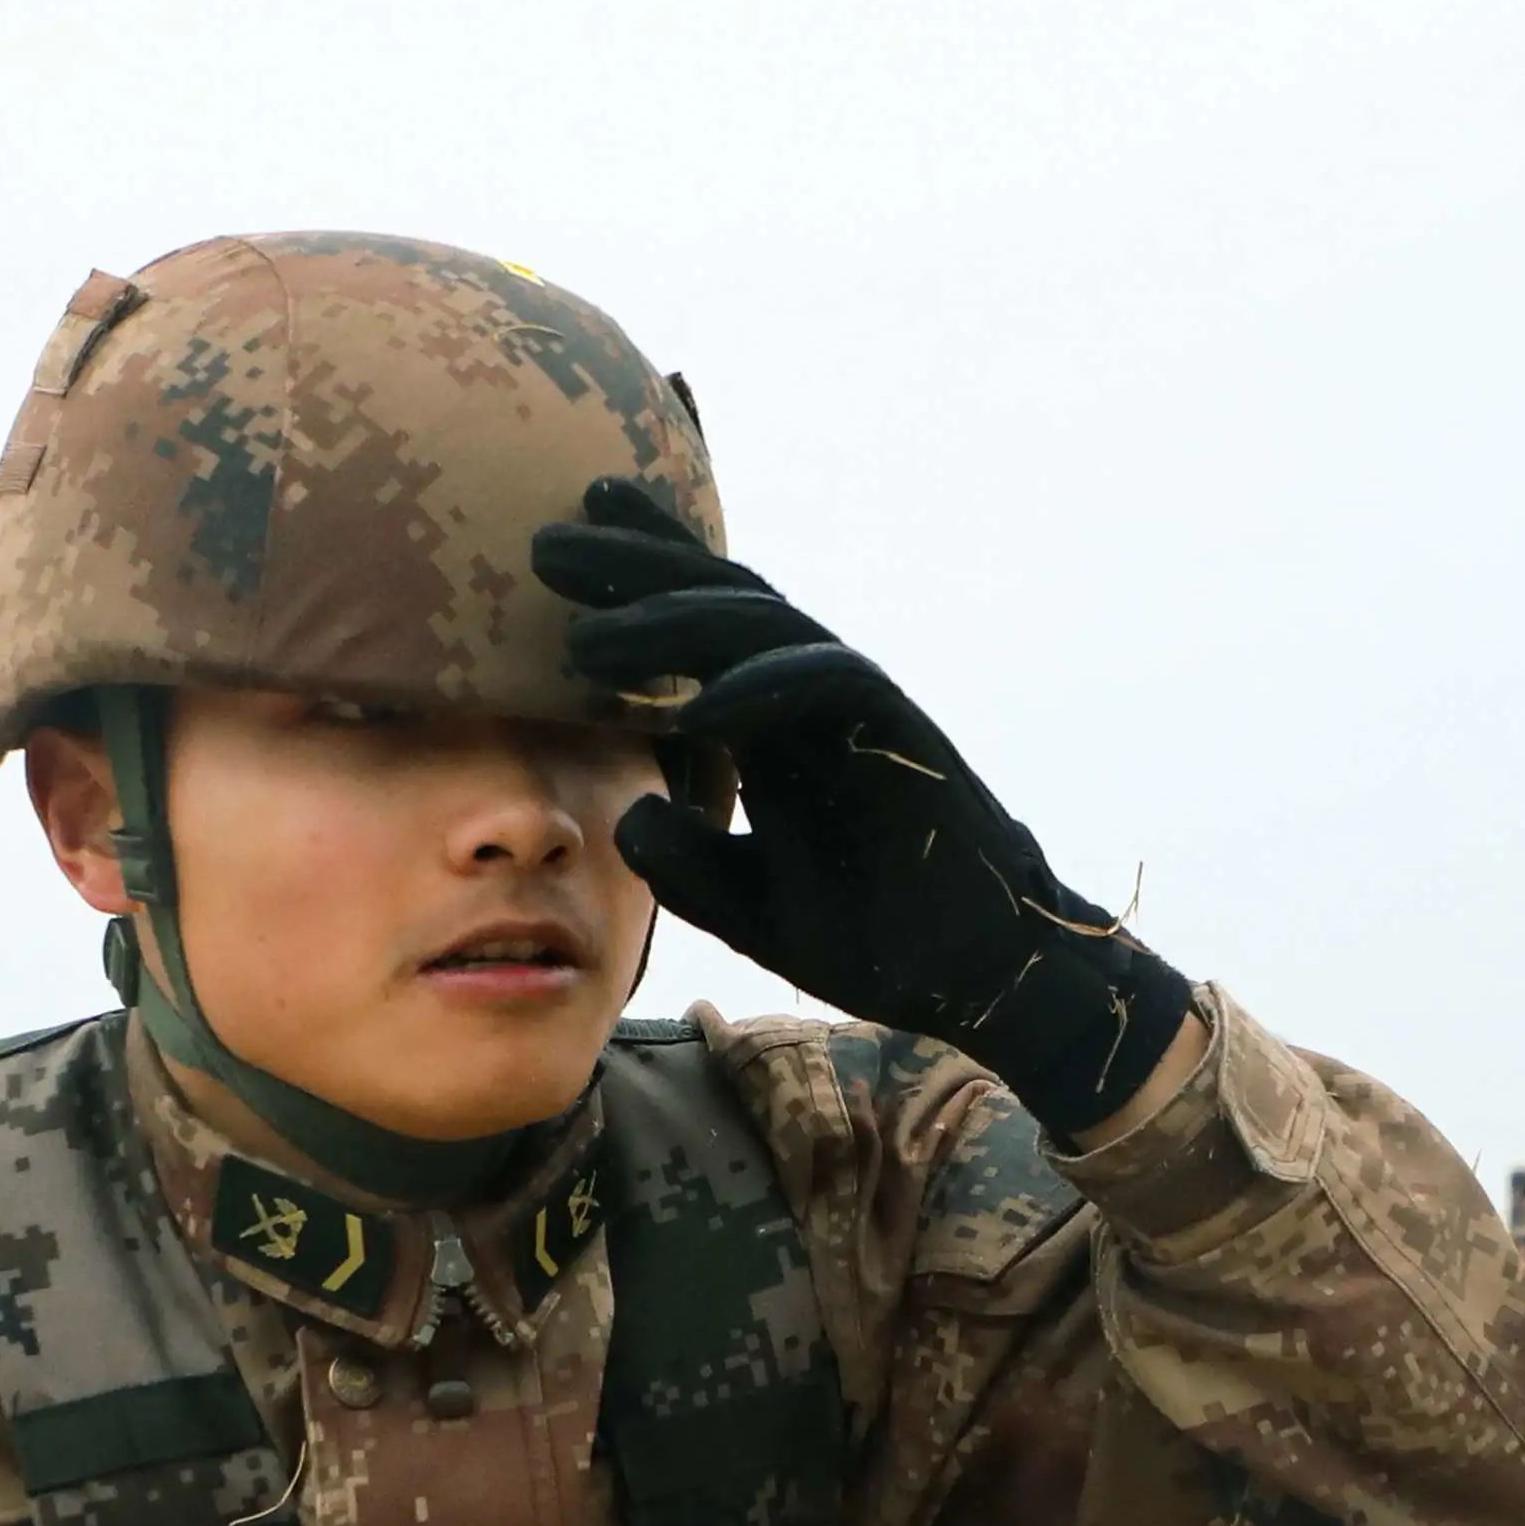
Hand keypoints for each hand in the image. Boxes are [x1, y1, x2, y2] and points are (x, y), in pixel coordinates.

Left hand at [533, 478, 1196, 1131]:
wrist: (978, 978)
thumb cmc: (878, 937)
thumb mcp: (750, 908)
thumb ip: (687, 863)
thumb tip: (627, 812)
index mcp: (778, 730)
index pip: (701, 635)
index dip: (638, 582)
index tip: (555, 551)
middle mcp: (816, 704)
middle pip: (722, 606)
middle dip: (637, 571)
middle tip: (545, 546)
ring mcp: (863, 715)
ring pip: (767, 634)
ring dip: (679, 625)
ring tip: (593, 632)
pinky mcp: (906, 743)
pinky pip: (833, 689)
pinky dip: (766, 688)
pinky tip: (699, 703)